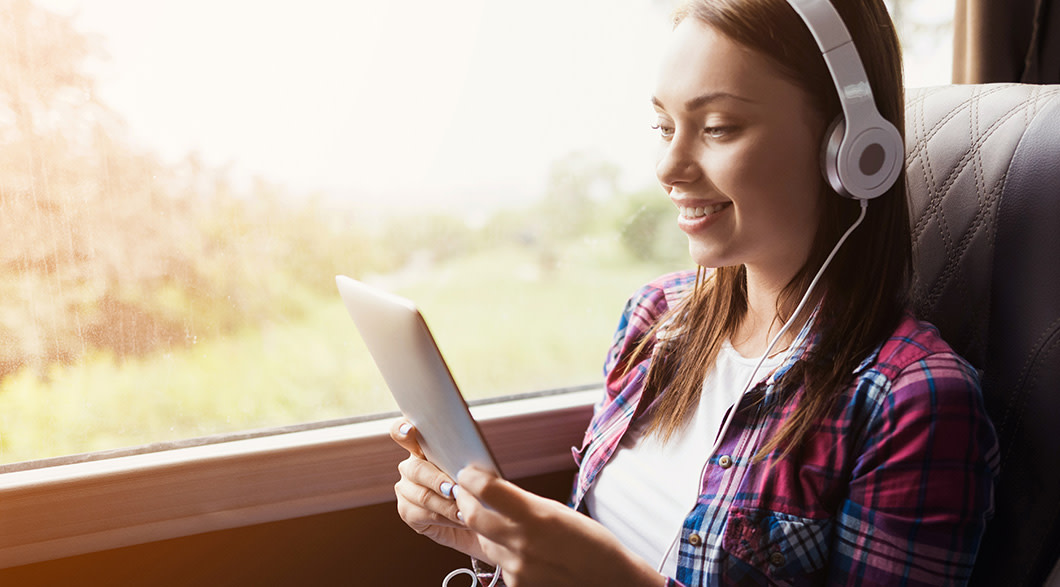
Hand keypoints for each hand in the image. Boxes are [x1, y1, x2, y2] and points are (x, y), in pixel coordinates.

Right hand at [389, 418, 491, 561]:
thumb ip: (464, 460)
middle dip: (437, 480)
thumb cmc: (471, 486)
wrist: (470, 517)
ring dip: (446, 504)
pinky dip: (444, 517)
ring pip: (422, 495)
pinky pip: (423, 515)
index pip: (402, 432)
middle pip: (416, 469)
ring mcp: (405, 489)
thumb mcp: (471, 469)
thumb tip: (471, 464)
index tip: (410, 430)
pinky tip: (459, 518)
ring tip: (465, 510)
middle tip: (454, 489)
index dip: (403, 430)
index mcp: (422, 448)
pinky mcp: (406, 511)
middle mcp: (409, 467)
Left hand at [453, 466, 664, 586]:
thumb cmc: (593, 546)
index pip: (487, 490)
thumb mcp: (560, 513)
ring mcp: (517, 569)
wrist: (610, 582)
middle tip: (465, 491)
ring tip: (497, 519)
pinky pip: (499, 564)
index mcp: (536, 517)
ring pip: (483, 541)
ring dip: (483, 528)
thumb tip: (495, 492)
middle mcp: (522, 544)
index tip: (468, 473)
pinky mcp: (517, 586)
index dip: (471, 478)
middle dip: (464, 500)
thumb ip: (524, 504)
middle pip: (472, 516)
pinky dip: (504, 553)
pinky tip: (523, 550)